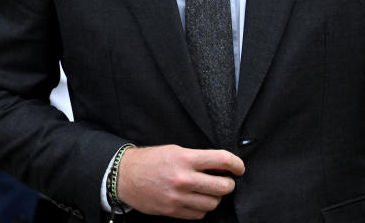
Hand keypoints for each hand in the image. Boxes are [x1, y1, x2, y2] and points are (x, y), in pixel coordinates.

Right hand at [116, 145, 244, 218]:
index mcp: (185, 158)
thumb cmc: (151, 160)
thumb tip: (220, 165)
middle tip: (226, 180)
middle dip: (229, 183)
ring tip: (210, 190)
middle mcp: (184, 179)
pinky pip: (199, 214)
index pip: (222, 160)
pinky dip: (202, 208)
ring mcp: (179, 197)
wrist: (125, 176)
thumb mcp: (175, 150)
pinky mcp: (173, 211)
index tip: (239, 167)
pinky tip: (197, 199)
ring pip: (213, 203)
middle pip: (223, 186)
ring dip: (216, 197)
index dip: (237, 164)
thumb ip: (198, 158)